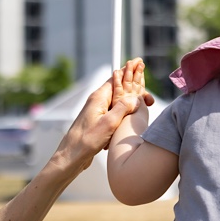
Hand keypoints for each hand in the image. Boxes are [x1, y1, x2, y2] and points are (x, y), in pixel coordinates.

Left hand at [51, 59, 153, 174]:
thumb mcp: (108, 123)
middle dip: (133, 90)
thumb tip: (136, 98)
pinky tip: (129, 124)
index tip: (139, 63)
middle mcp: (97, 102)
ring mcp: (97, 113)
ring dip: (130, 106)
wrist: (71, 158)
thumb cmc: (86, 141)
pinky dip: (123, 117)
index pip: (116, 78)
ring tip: (143, 108)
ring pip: (118, 104)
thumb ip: (123, 108)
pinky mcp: (98, 123)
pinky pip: (114, 115)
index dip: (128, 71)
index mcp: (99, 98)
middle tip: (149, 97)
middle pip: (119, 90)